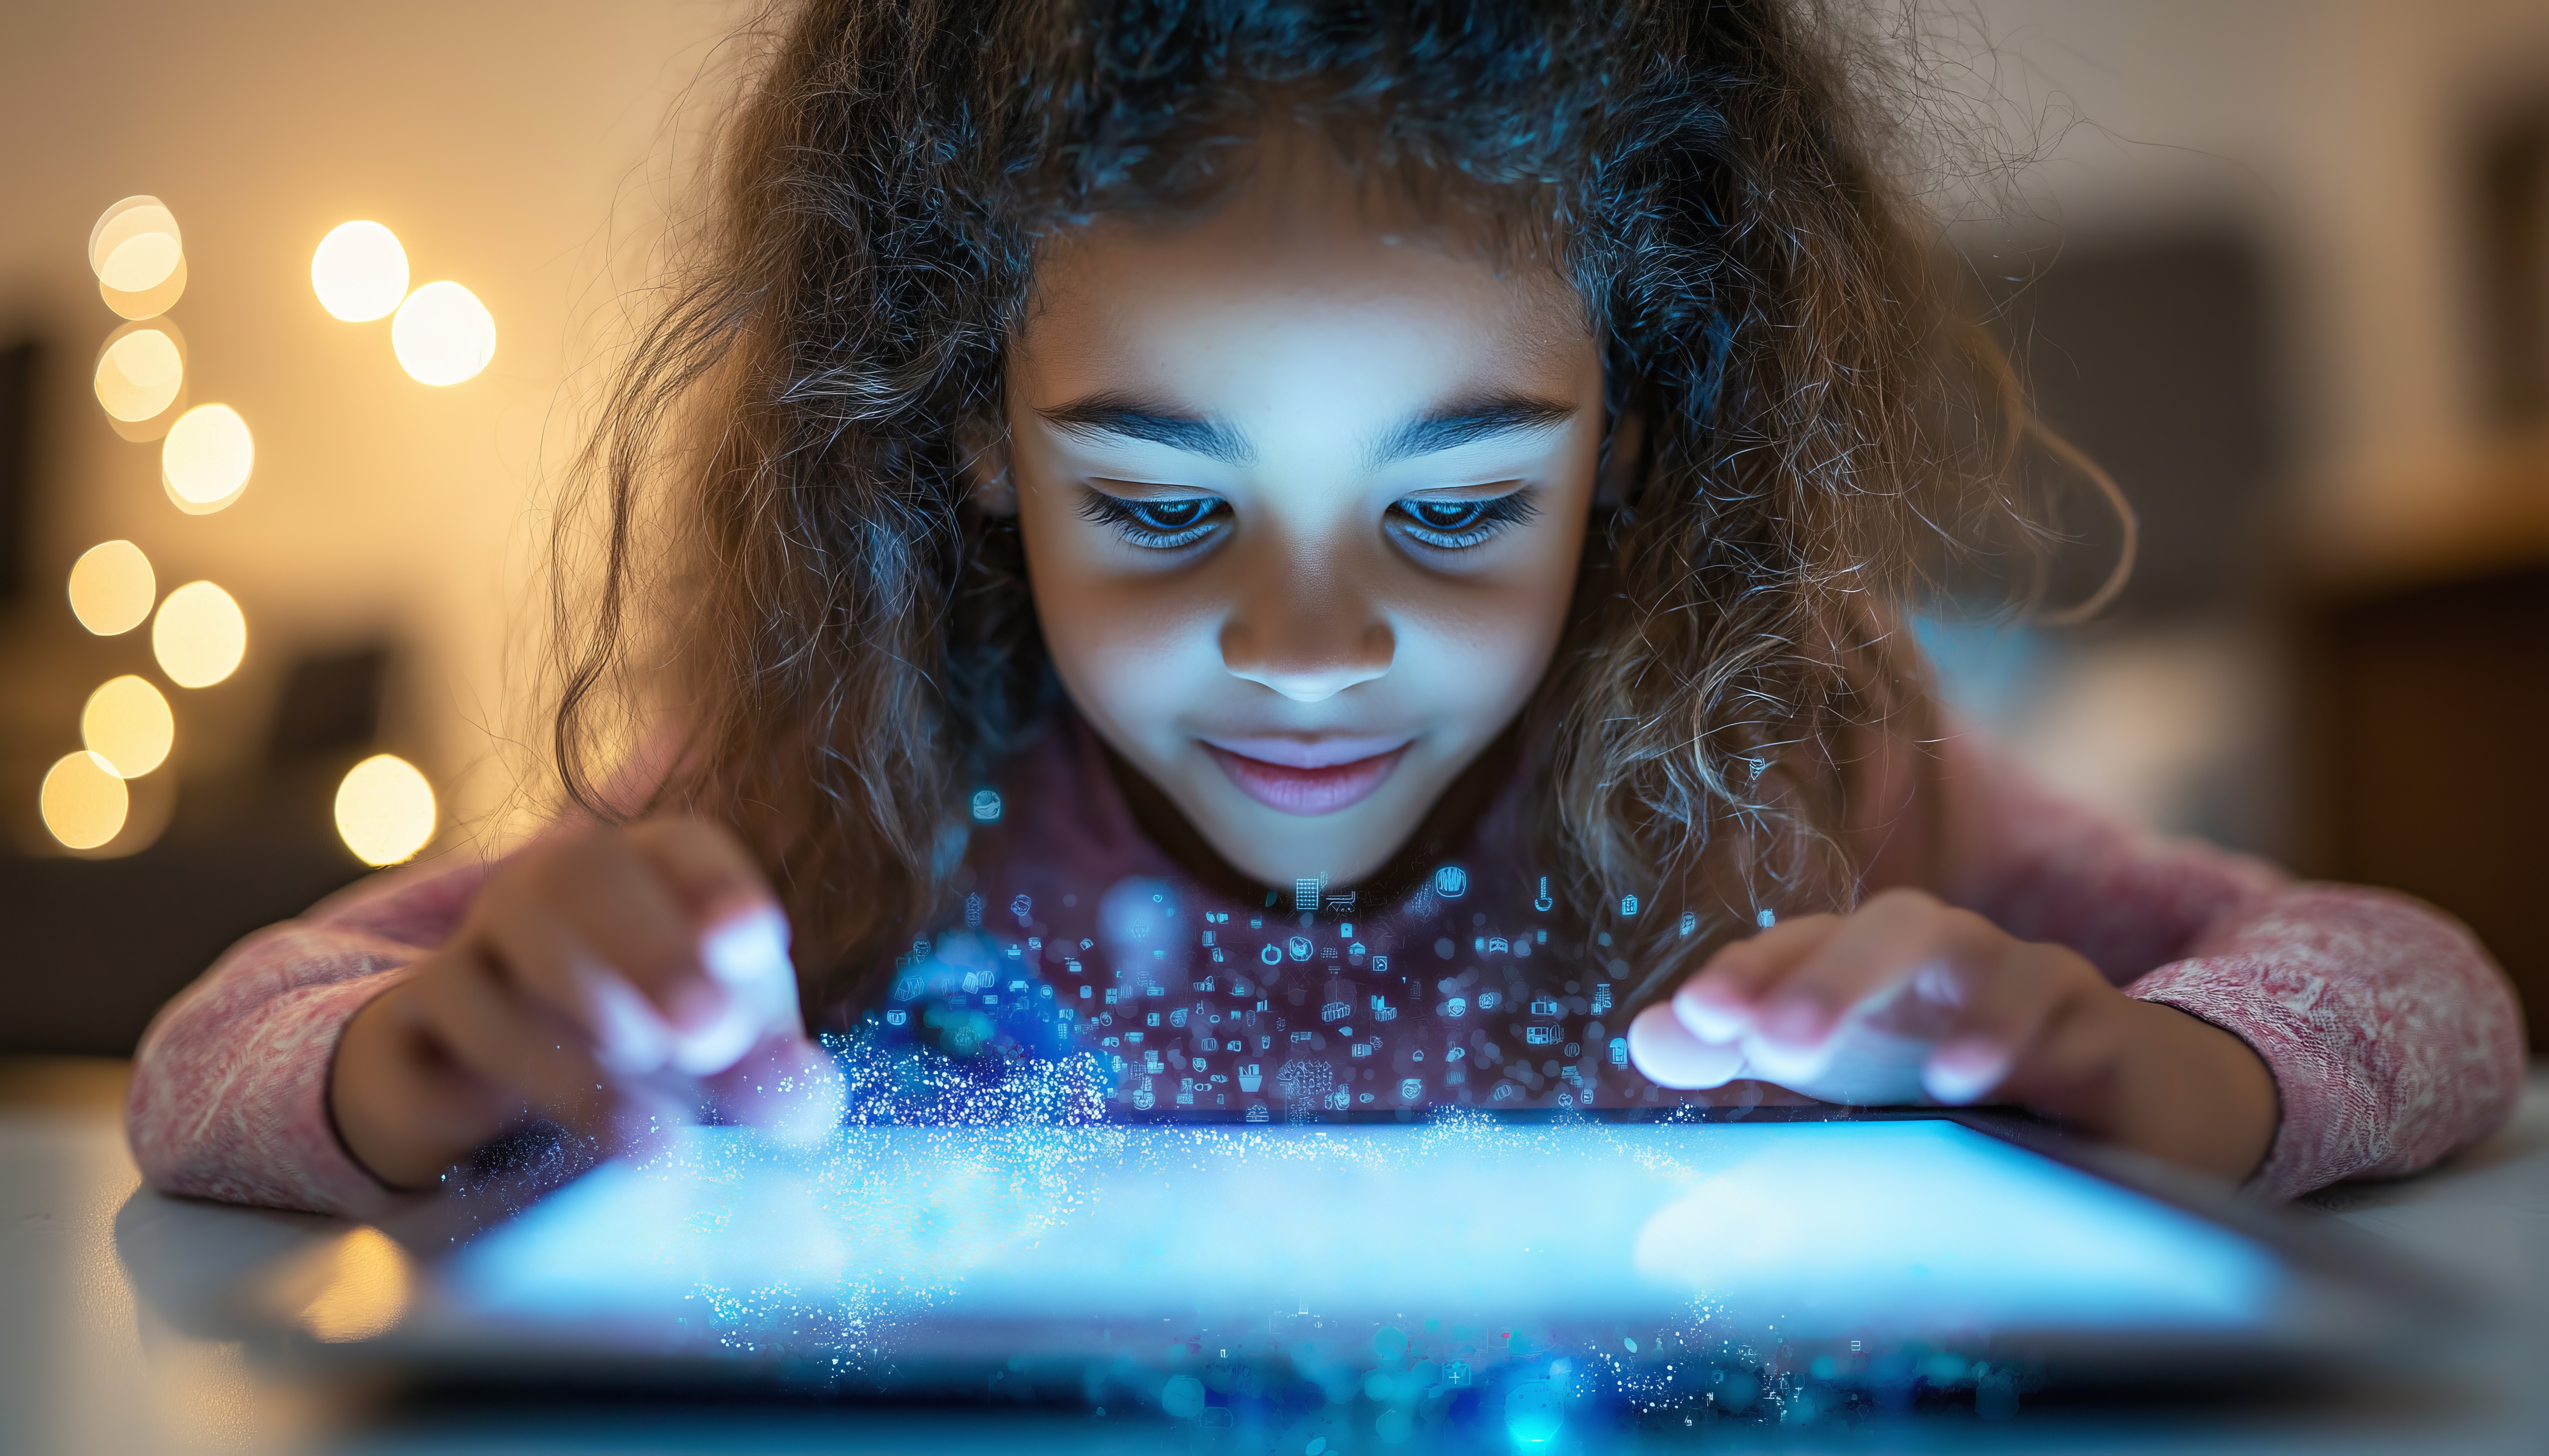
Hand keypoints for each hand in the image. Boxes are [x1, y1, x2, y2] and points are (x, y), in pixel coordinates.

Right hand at [331, 818, 846, 1188]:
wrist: (508, 1099)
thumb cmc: (654, 1056)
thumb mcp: (730, 1063)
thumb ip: (778, 1081)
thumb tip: (805, 1103)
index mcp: (651, 874)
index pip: (682, 848)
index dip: (716, 886)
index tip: (755, 942)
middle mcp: (555, 888)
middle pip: (584, 874)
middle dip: (652, 949)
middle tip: (709, 1032)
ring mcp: (476, 942)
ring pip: (503, 939)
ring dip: (582, 1023)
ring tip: (655, 1121)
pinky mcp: (418, 1014)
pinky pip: (446, 1023)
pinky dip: (516, 1078)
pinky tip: (574, 1132)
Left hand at [1626, 888, 2276, 1180]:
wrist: (2112, 1107)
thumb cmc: (1946, 1078)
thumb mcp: (1838, 1071)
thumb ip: (1739, 1054)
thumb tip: (1648, 1035)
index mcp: (1868, 966)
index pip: (1799, 946)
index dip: (1747, 973)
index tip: (1694, 1022)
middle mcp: (1942, 957)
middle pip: (1887, 930)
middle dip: (1826, 978)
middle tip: (1766, 1039)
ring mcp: (2025, 980)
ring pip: (1987, 955)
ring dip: (1951, 1010)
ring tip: (1917, 1074)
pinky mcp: (2101, 1027)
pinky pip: (2068, 1013)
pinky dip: (2024, 1038)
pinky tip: (1985, 1080)